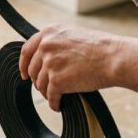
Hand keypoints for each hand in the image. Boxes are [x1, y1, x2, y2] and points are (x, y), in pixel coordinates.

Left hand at [19, 24, 137, 110]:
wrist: (114, 57)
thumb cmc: (100, 48)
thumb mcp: (73, 35)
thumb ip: (56, 42)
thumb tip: (46, 56)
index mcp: (49, 32)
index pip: (27, 50)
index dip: (23, 64)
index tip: (24, 74)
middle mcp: (46, 46)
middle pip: (32, 70)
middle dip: (38, 81)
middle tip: (46, 88)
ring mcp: (50, 63)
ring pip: (40, 85)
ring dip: (47, 92)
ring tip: (57, 96)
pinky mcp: (57, 80)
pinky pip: (50, 97)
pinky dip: (54, 103)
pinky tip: (59, 105)